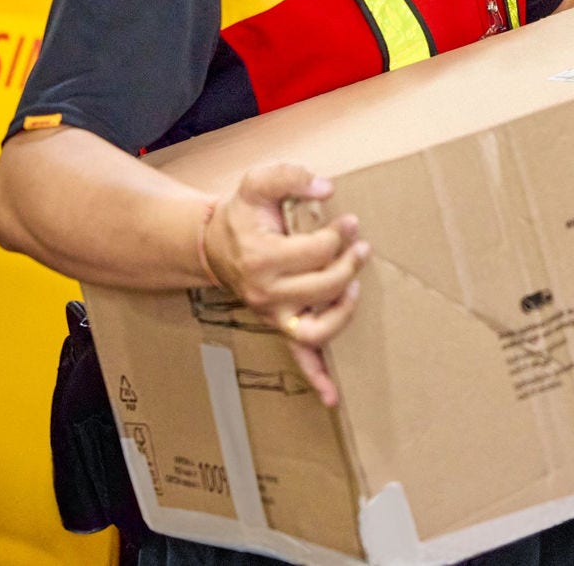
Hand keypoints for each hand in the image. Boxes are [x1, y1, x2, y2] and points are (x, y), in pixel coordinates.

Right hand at [201, 163, 369, 405]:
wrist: (213, 245)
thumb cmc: (242, 214)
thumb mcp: (258, 181)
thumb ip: (291, 176)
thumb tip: (326, 188)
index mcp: (262, 257)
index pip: (318, 250)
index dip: (340, 233)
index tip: (348, 221)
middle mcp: (266, 293)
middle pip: (324, 287)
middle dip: (349, 264)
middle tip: (361, 246)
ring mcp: (272, 315)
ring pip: (316, 330)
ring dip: (344, 312)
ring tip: (355, 287)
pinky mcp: (278, 326)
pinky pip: (298, 358)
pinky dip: (316, 378)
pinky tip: (333, 396)